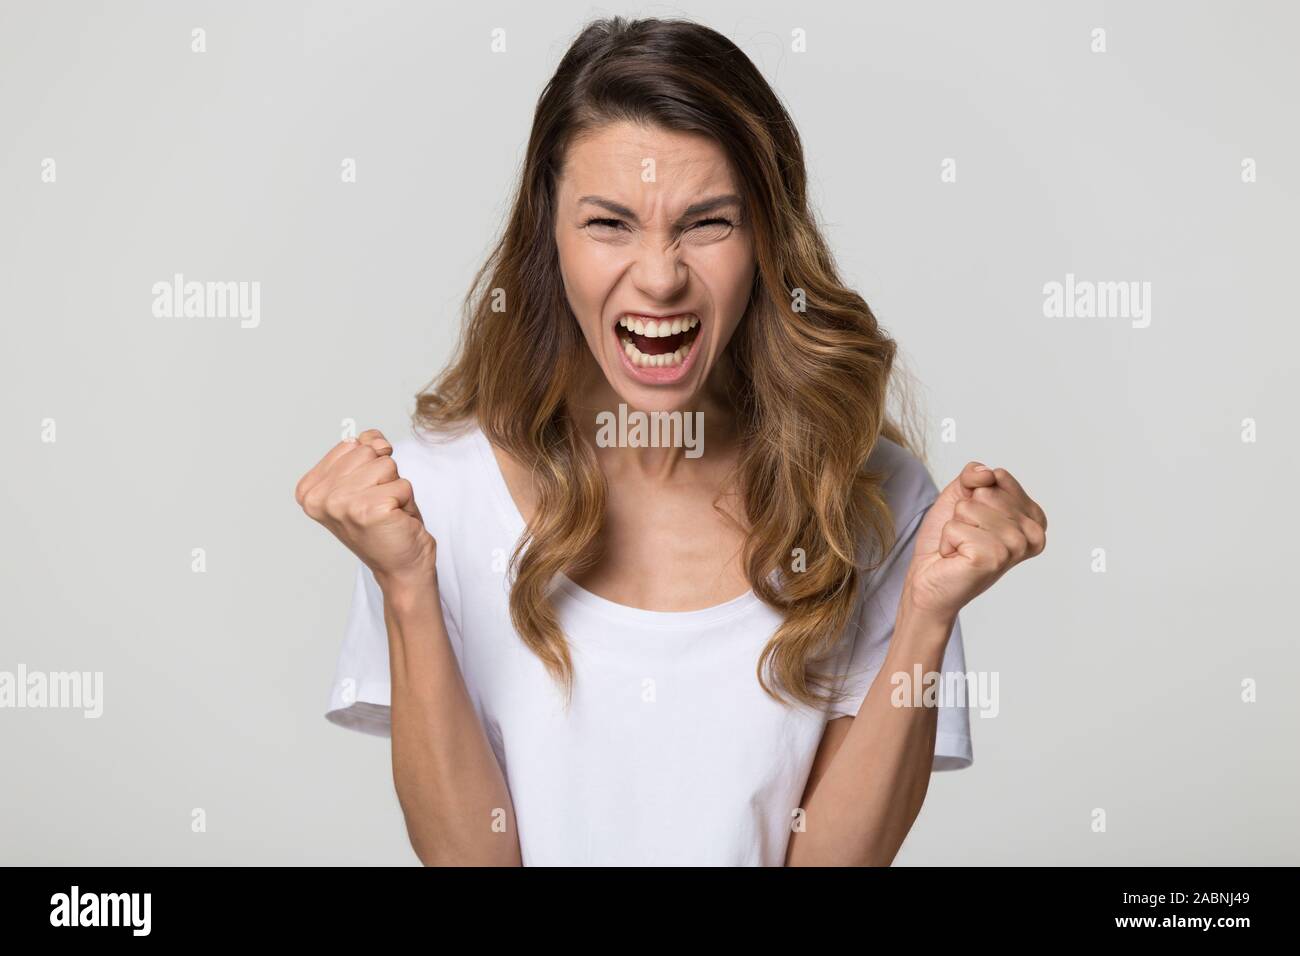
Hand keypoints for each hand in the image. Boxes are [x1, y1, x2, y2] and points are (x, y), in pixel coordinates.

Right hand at [294, 429, 436, 592]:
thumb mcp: (365, 481)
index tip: (365, 492)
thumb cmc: (384, 524)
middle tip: (380, 503)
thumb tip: (371, 438)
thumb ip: (362, 452)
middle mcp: (319, 498)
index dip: (370, 464)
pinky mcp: (369, 511)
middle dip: (384, 475)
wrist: (400, 567)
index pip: (352, 444)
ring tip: (388, 511)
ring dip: (396, 488)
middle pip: (368, 451)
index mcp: (309, 489)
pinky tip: (395, 520)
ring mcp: (342, 504)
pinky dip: (407, 501)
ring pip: (387, 465)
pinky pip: (402, 484)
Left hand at [902, 462, 1046, 621]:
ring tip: (962, 548)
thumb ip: (974, 475)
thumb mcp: (961, 496)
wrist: (929, 579)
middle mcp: (1031, 534)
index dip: (974, 494)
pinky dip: (948, 540)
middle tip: (966, 537)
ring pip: (969, 507)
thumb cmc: (948, 541)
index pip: (999, 476)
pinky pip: (956, 527)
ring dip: (955, 527)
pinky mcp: (992, 558)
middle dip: (964, 512)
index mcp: (1033, 517)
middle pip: (985, 491)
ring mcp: (1015, 547)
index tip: (976, 521)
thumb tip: (987, 473)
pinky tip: (957, 558)